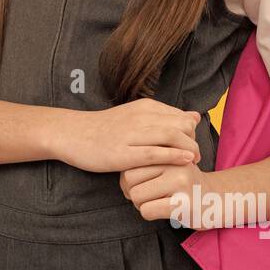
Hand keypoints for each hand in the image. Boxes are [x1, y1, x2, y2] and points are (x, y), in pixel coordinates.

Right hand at [53, 98, 202, 173]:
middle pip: (181, 124)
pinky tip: (185, 161)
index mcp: (145, 107)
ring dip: (189, 149)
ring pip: (170, 136)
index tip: (192, 145)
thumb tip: (194, 117)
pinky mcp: (123, 153)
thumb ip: (163, 117)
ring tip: (195, 160)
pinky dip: (173, 156)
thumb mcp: (135, 116)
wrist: (73, 134)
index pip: (181, 116)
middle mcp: (140, 117)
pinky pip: (154, 153)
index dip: (193, 131)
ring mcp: (131, 134)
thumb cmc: (105, 128)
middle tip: (197, 155)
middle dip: (194, 140)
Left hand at [120, 161, 211, 226]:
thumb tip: (120, 162)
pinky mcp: (183, 203)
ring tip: (157, 202)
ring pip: (136, 195)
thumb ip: (147, 158)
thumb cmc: (184, 183)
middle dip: (133, 192)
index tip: (141, 184)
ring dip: (141, 204)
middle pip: (129, 179)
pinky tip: (163, 210)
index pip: (130, 163)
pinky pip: (147, 210)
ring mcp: (180, 182)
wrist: (216, 200)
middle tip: (148, 196)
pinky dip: (150, 213)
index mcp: (169, 150)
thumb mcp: (169, 162)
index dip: (129, 179)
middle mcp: (175, 162)